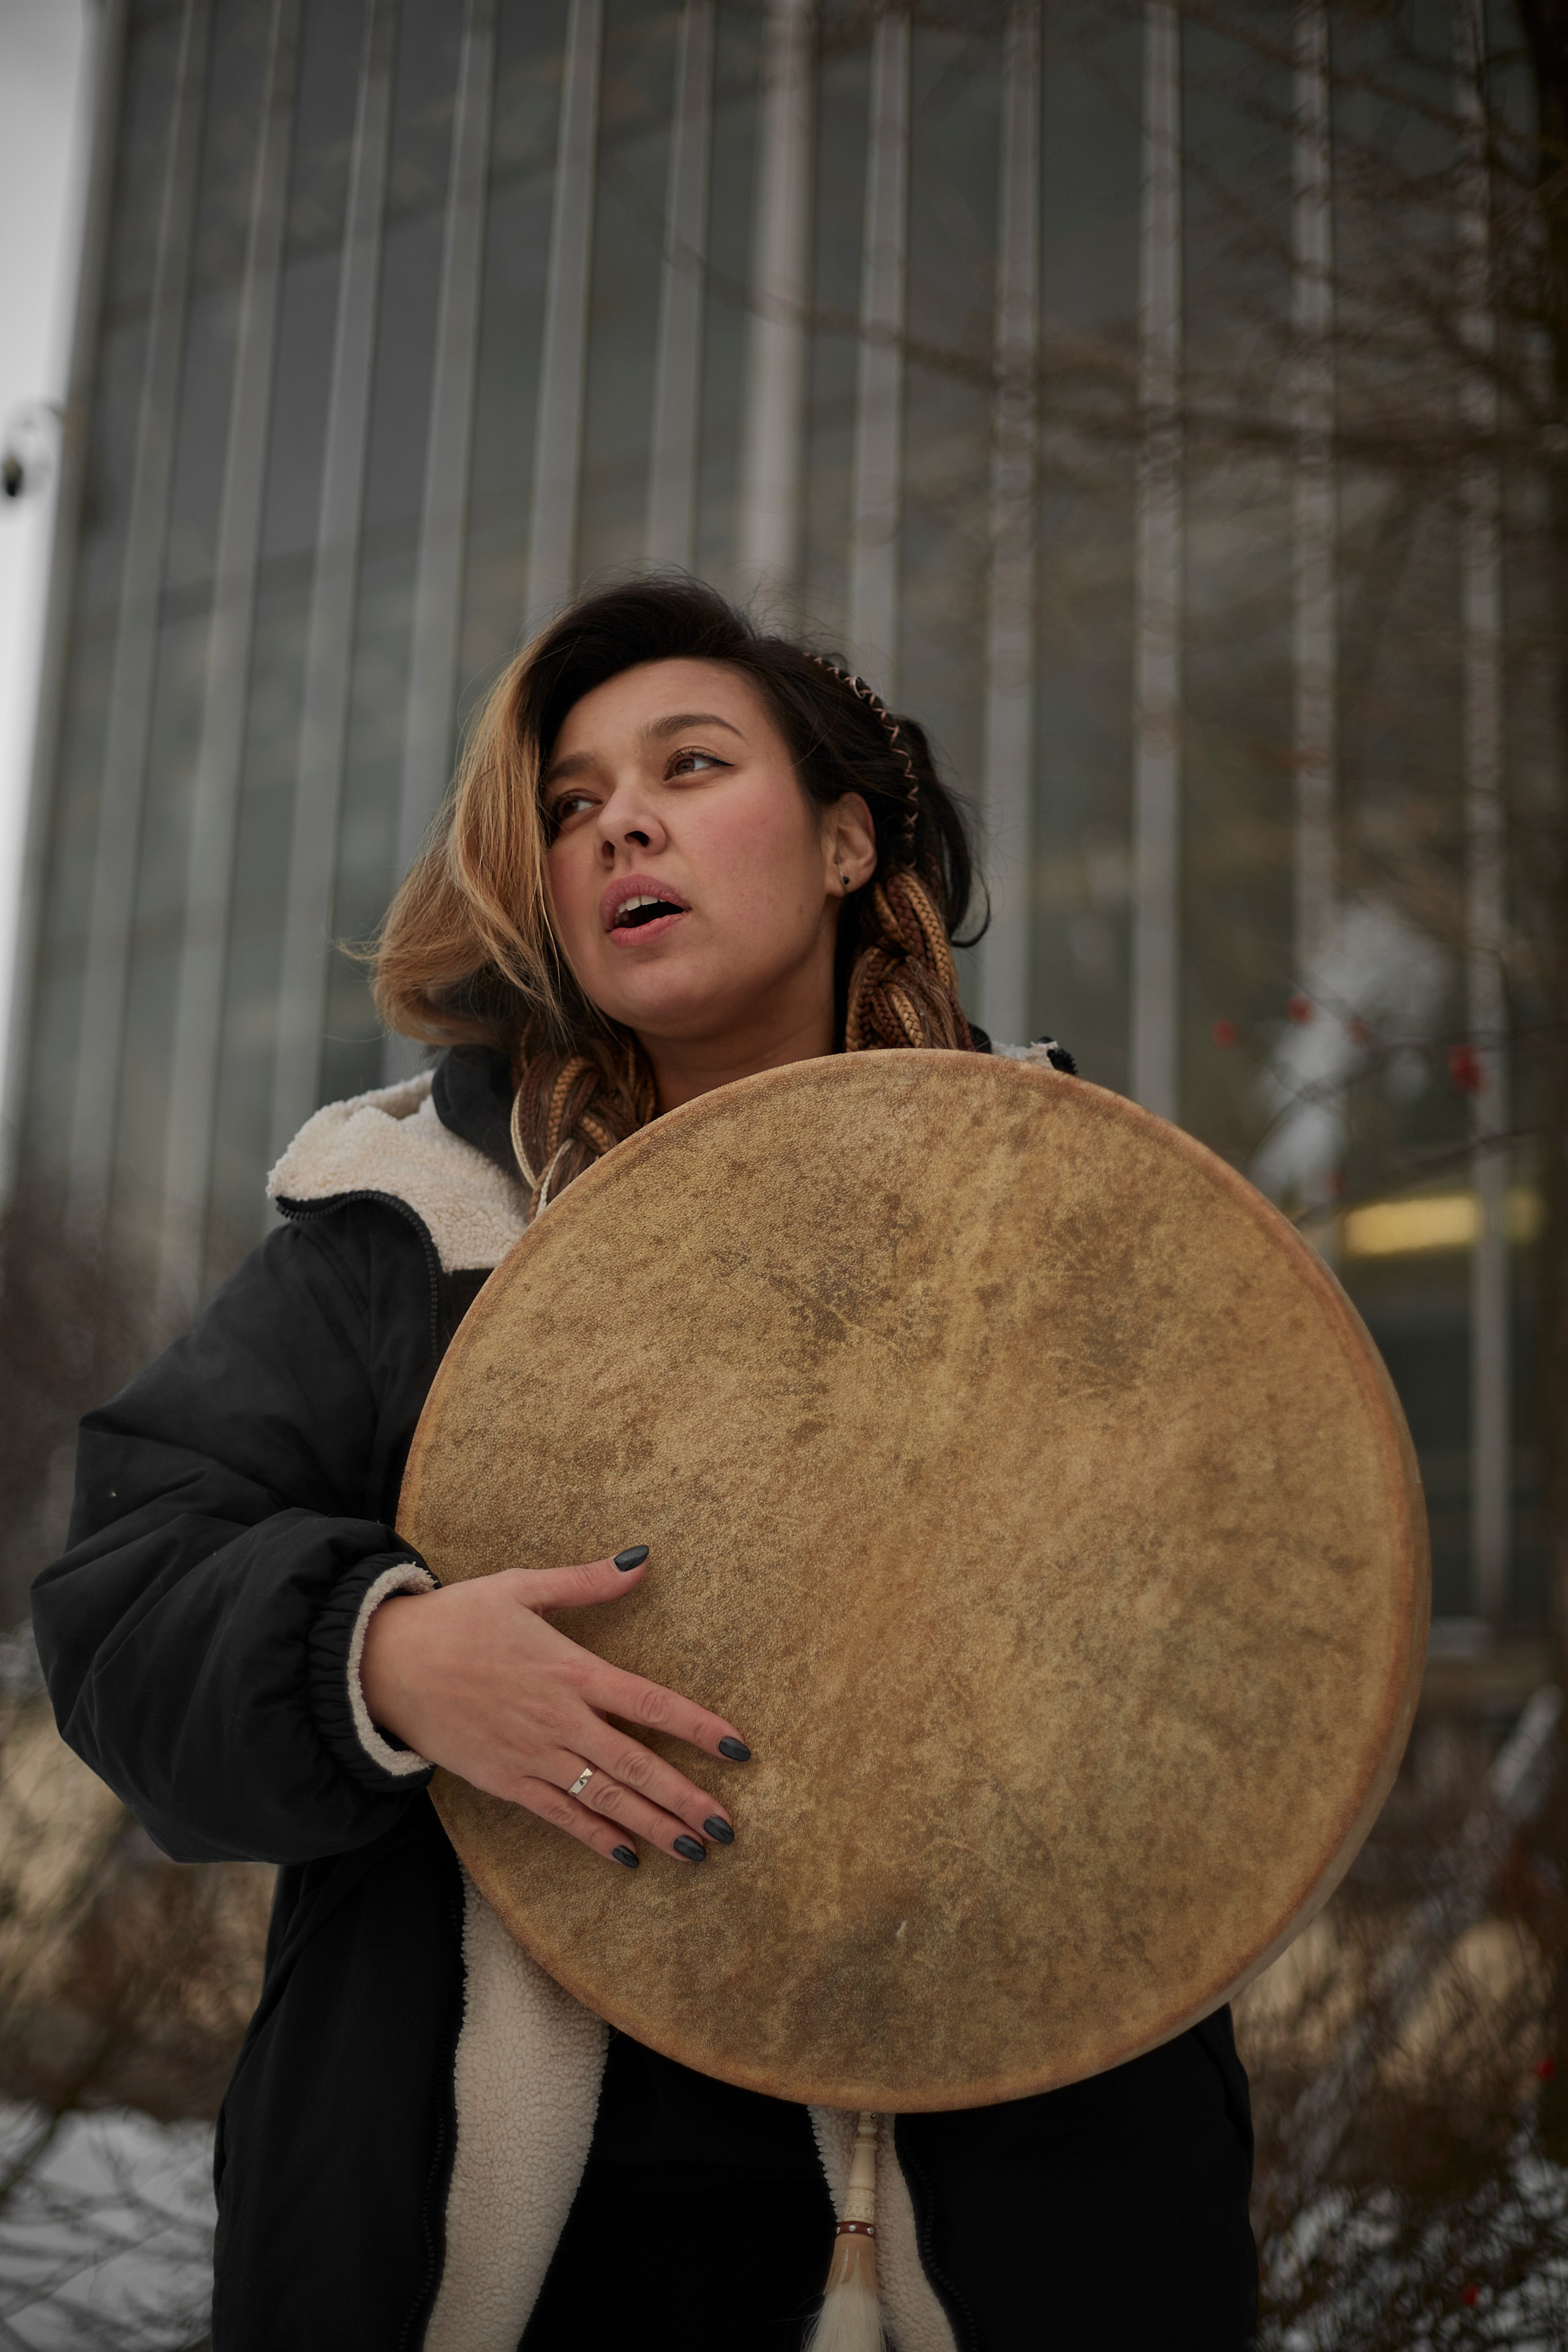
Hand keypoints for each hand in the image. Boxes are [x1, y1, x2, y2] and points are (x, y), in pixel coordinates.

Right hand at [359, 1551, 748, 1868]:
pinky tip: (627, 1858)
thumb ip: (586, 1582)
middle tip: (728, 1828)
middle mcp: (559, 1719)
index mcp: (571, 1669)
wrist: (384, 1662)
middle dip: (686, 1798)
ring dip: (653, 1826)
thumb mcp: (521, 1586)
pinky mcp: (504, 1782)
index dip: (698, 1728)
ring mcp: (532, 1756)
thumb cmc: (456, 1617)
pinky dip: (595, 1838)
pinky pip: (560, 1816)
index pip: (650, 1702)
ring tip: (695, 1851)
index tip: (739, 1749)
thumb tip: (642, 1558)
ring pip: (605, 1799)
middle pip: (636, 1765)